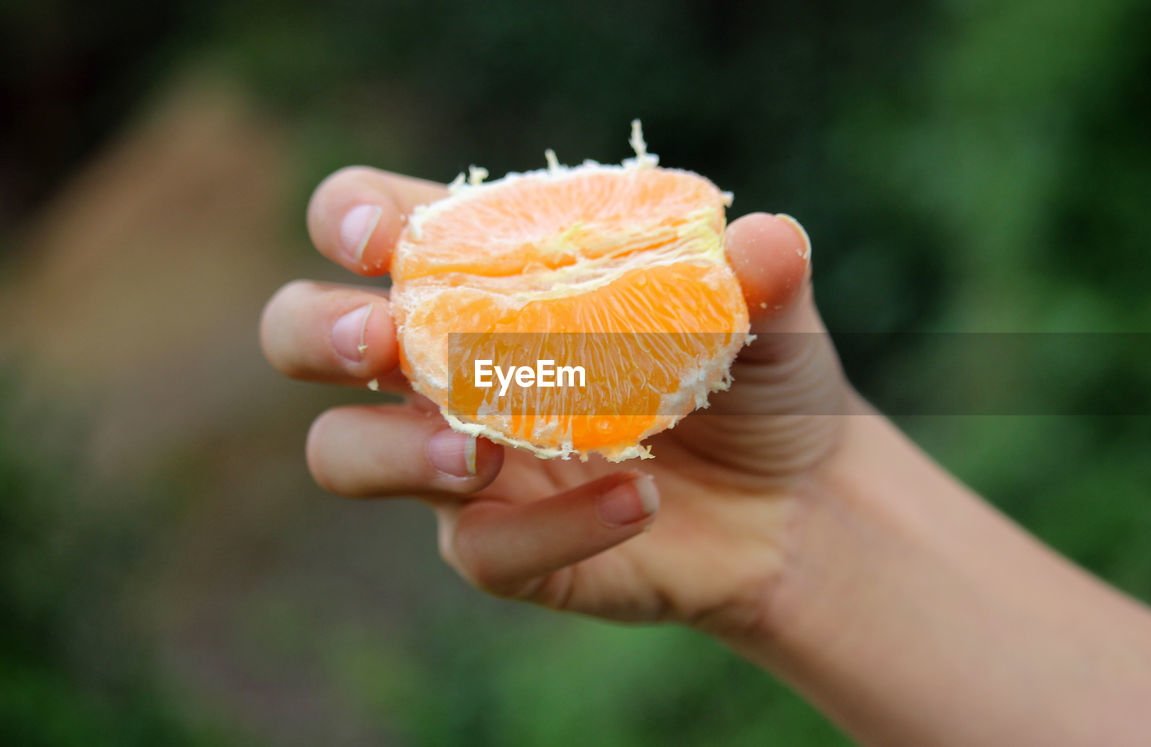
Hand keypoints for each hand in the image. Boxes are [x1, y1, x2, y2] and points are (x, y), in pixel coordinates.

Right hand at [260, 166, 854, 632]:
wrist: (794, 502)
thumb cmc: (757, 381)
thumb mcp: (766, 317)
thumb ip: (759, 274)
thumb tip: (763, 242)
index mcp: (488, 275)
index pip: (373, 226)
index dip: (352, 220)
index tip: (378, 238)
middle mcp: (448, 362)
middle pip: (305, 332)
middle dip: (315, 328)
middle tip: (376, 342)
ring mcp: (462, 460)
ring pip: (343, 453)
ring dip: (389, 449)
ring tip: (477, 452)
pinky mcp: (501, 544)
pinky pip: (480, 547)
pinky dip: (553, 526)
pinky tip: (635, 499)